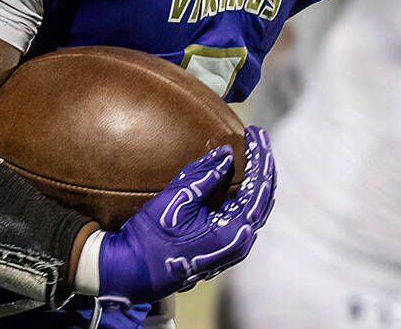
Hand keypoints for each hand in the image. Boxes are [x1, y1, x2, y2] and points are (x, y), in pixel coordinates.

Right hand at [96, 126, 275, 304]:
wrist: (137, 268)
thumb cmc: (153, 235)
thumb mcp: (177, 198)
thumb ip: (204, 176)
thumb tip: (227, 155)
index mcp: (234, 230)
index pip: (258, 187)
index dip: (260, 156)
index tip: (256, 133)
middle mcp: (241, 242)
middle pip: (263, 197)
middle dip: (263, 165)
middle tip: (258, 138)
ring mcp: (234, 248)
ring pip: (256, 207)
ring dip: (256, 180)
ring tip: (254, 154)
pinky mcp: (225, 248)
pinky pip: (244, 216)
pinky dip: (247, 194)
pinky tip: (242, 179)